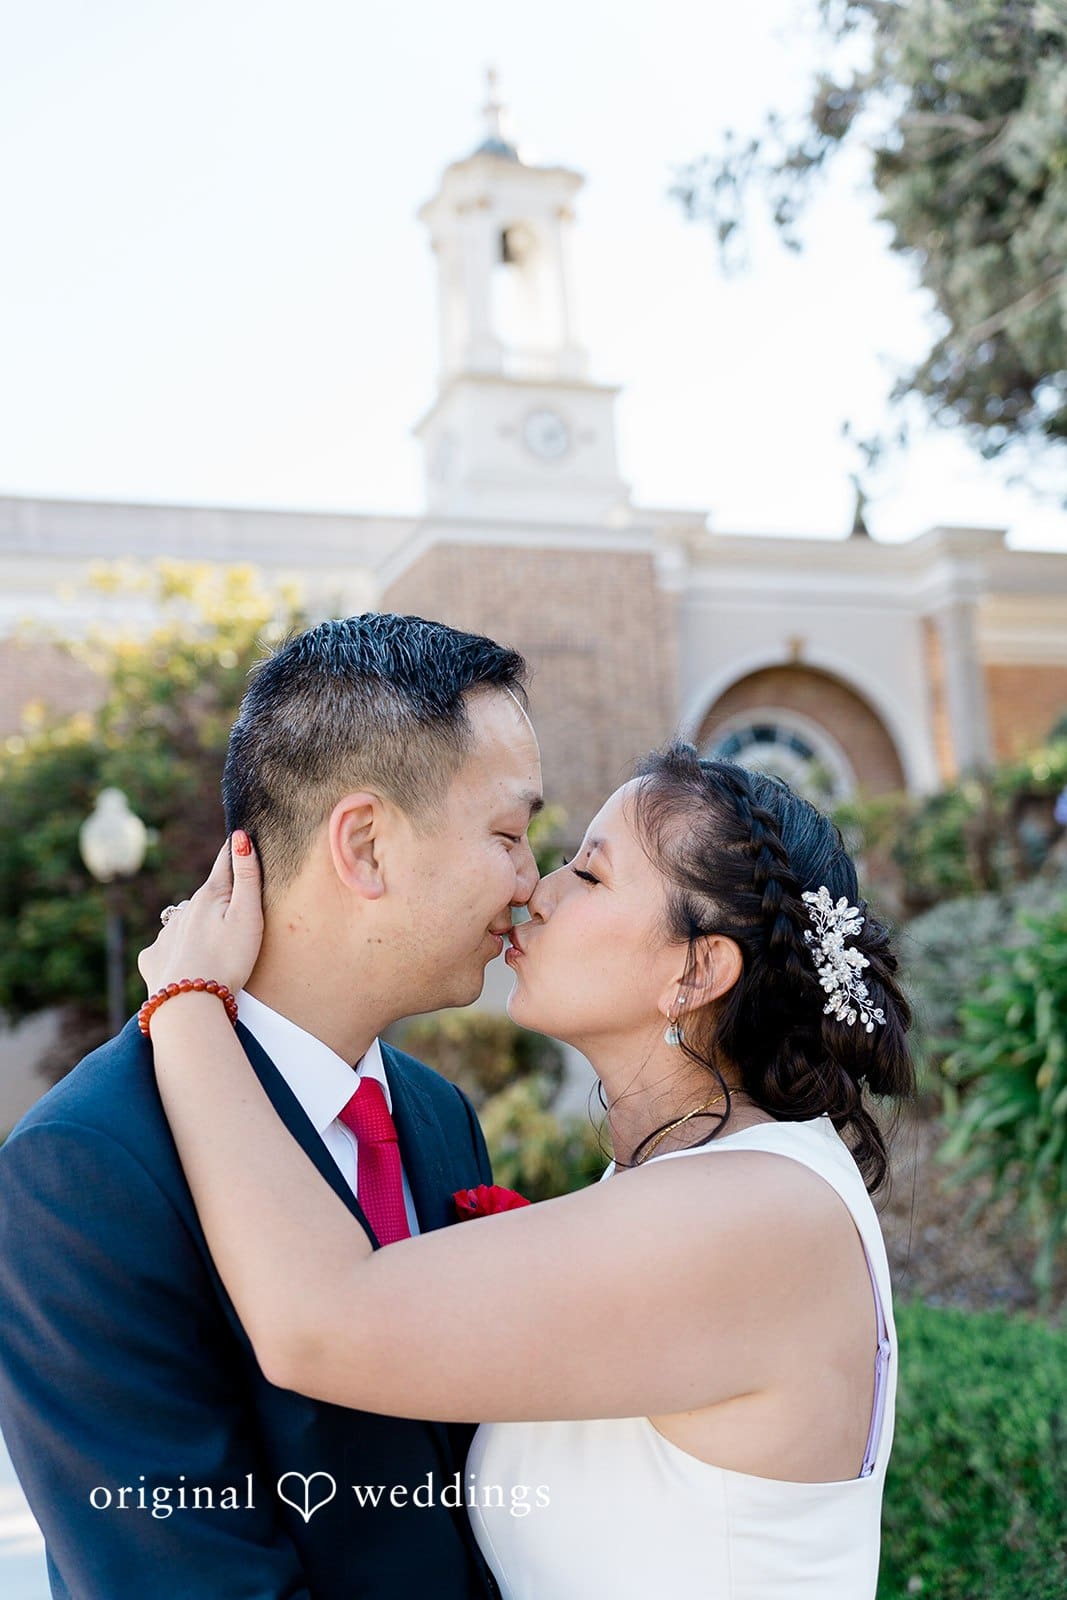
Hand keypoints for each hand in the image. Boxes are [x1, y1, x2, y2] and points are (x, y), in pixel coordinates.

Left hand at [138, 832, 263, 997]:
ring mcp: (165, 933)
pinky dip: (177, 950)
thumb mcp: (247, 916)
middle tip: (237, 908)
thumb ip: (246, 877)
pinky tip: (187, 964)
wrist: (188, 1004)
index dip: (235, 849)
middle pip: (207, 896)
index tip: (239, 834)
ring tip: (214, 944)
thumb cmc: (227, 960)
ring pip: (185, 921)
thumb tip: (240, 836)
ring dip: (198, 925)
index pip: (225, 863)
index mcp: (209, 896)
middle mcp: (184, 910)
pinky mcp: (153, 958)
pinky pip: (166, 947)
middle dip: (221, 896)